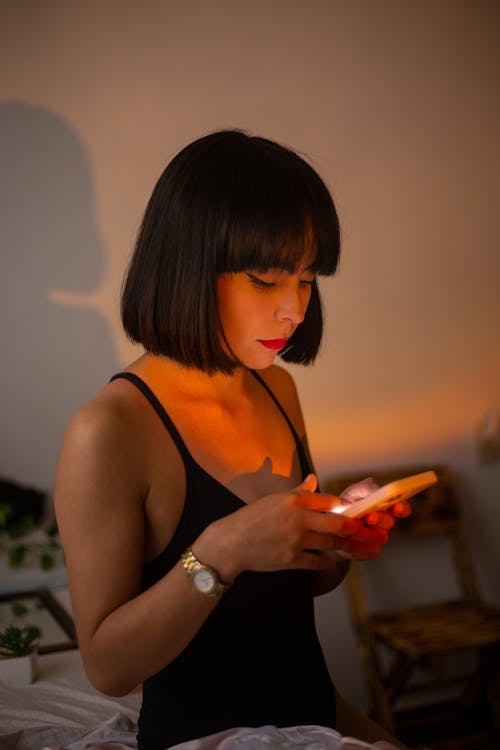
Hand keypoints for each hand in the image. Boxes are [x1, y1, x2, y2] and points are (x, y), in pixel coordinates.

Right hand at [197, 474, 388, 579]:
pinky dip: (327, 561)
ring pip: (331, 544)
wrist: (231, 543)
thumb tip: (314, 480)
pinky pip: (318, 562)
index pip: (329, 501)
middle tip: (368, 530)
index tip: (358, 510)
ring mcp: (296, 541)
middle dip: (356, 528)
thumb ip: (299, 491)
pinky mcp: (292, 560)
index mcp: (294, 500)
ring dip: (346, 546)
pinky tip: (332, 560)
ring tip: (359, 546)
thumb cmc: (252, 518)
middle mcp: (297, 519)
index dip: (346, 507)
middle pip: (337, 524)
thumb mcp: (274, 498)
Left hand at [338, 477, 411, 556]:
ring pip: (379, 537)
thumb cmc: (346, 505)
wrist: (332, 526)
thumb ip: (366, 488)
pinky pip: (367, 550)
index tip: (396, 506)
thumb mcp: (353, 493)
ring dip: (367, 533)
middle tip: (369, 516)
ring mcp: (378, 539)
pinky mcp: (369, 552)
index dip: (402, 508)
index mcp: (386, 507)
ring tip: (355, 527)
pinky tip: (348, 539)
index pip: (402, 508)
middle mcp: (385, 524)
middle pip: (389, 522)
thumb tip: (375, 489)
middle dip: (379, 518)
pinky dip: (357, 544)